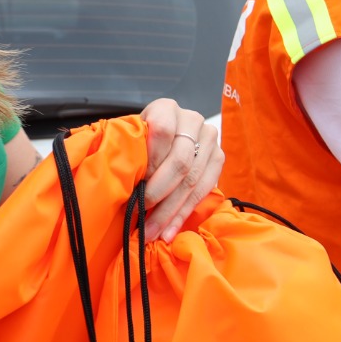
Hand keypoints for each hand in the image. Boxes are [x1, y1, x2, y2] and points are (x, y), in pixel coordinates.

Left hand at [139, 99, 222, 241]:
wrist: (166, 137)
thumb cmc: (140, 141)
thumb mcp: (130, 138)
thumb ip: (129, 151)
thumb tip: (121, 182)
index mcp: (166, 108)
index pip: (162, 131)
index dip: (150, 161)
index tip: (135, 186)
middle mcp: (192, 120)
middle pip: (181, 160)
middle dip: (160, 194)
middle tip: (141, 219)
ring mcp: (210, 139)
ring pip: (193, 180)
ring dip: (171, 211)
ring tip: (153, 233)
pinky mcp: (219, 158)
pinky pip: (205, 190)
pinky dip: (185, 213)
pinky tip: (170, 231)